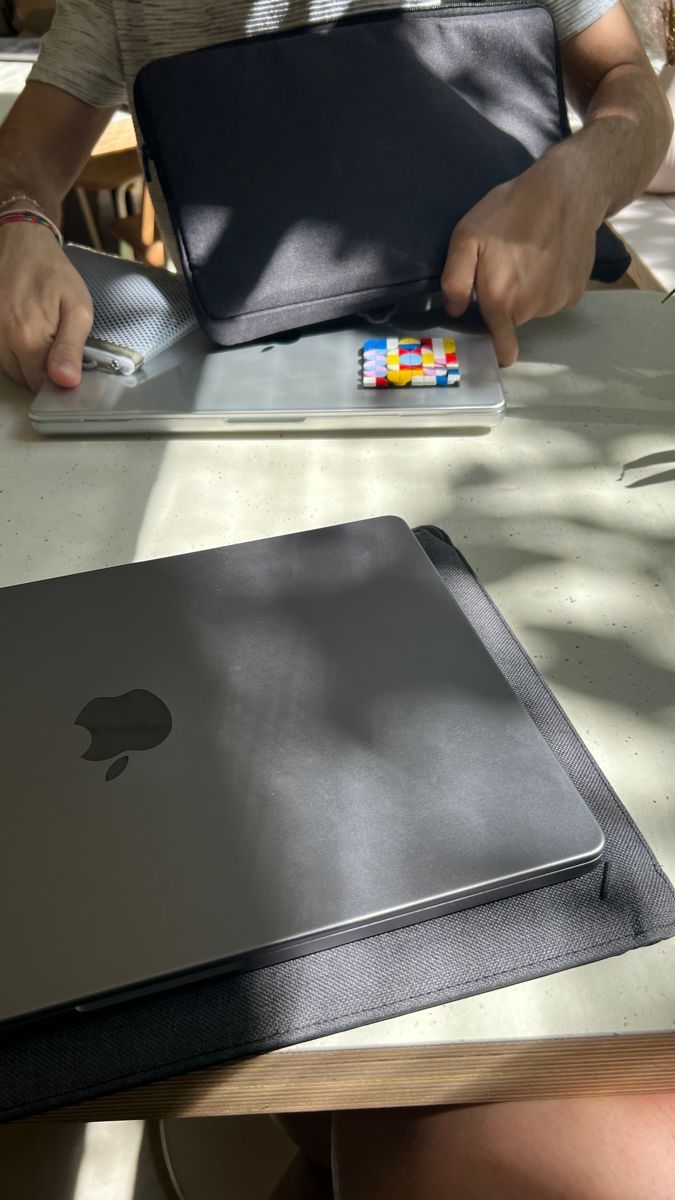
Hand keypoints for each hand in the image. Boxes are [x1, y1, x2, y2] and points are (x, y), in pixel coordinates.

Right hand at [0, 223, 92, 392]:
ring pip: (11, 370)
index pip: (42, 384)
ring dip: (27, 361)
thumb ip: (71, 348)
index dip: (58, 379)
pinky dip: (14, 351)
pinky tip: (25, 331)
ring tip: (41, 333)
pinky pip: (0, 355)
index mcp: (28, 339)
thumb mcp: (77, 309)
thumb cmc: (53, 273)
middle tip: (56, 342)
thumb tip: (66, 381)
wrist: (22, 243)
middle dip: (43, 370)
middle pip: (25, 379)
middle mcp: (3, 341)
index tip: (68, 363)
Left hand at [441, 158, 598, 366]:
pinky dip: (550, 284)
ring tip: (528, 256)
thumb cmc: (510, 212)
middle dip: (505, 303)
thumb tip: (455, 311)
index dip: (494, 348)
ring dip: (528, 292)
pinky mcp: (577, 291)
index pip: (502, 350)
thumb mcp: (466, 237)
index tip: (488, 334)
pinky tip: (548, 256)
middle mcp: (533, 310)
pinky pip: (555, 297)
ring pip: (534, 308)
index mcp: (503, 303)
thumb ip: (455, 281)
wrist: (567, 191)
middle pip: (513, 321)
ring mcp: (558, 301)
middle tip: (504, 266)